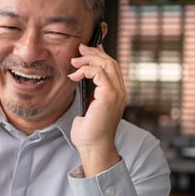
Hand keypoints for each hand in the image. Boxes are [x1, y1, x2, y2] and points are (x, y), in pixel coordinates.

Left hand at [67, 42, 127, 176]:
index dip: (100, 55)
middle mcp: (120, 92)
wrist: (93, 147)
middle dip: (94, 53)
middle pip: (111, 62)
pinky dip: (86, 70)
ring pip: (107, 64)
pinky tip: (74, 75)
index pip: (112, 68)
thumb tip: (81, 80)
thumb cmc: (88, 132)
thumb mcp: (88, 108)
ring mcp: (117, 93)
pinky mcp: (109, 96)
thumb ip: (89, 94)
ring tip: (74, 61)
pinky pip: (100, 73)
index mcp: (116, 94)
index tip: (87, 49)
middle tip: (79, 49)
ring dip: (88, 59)